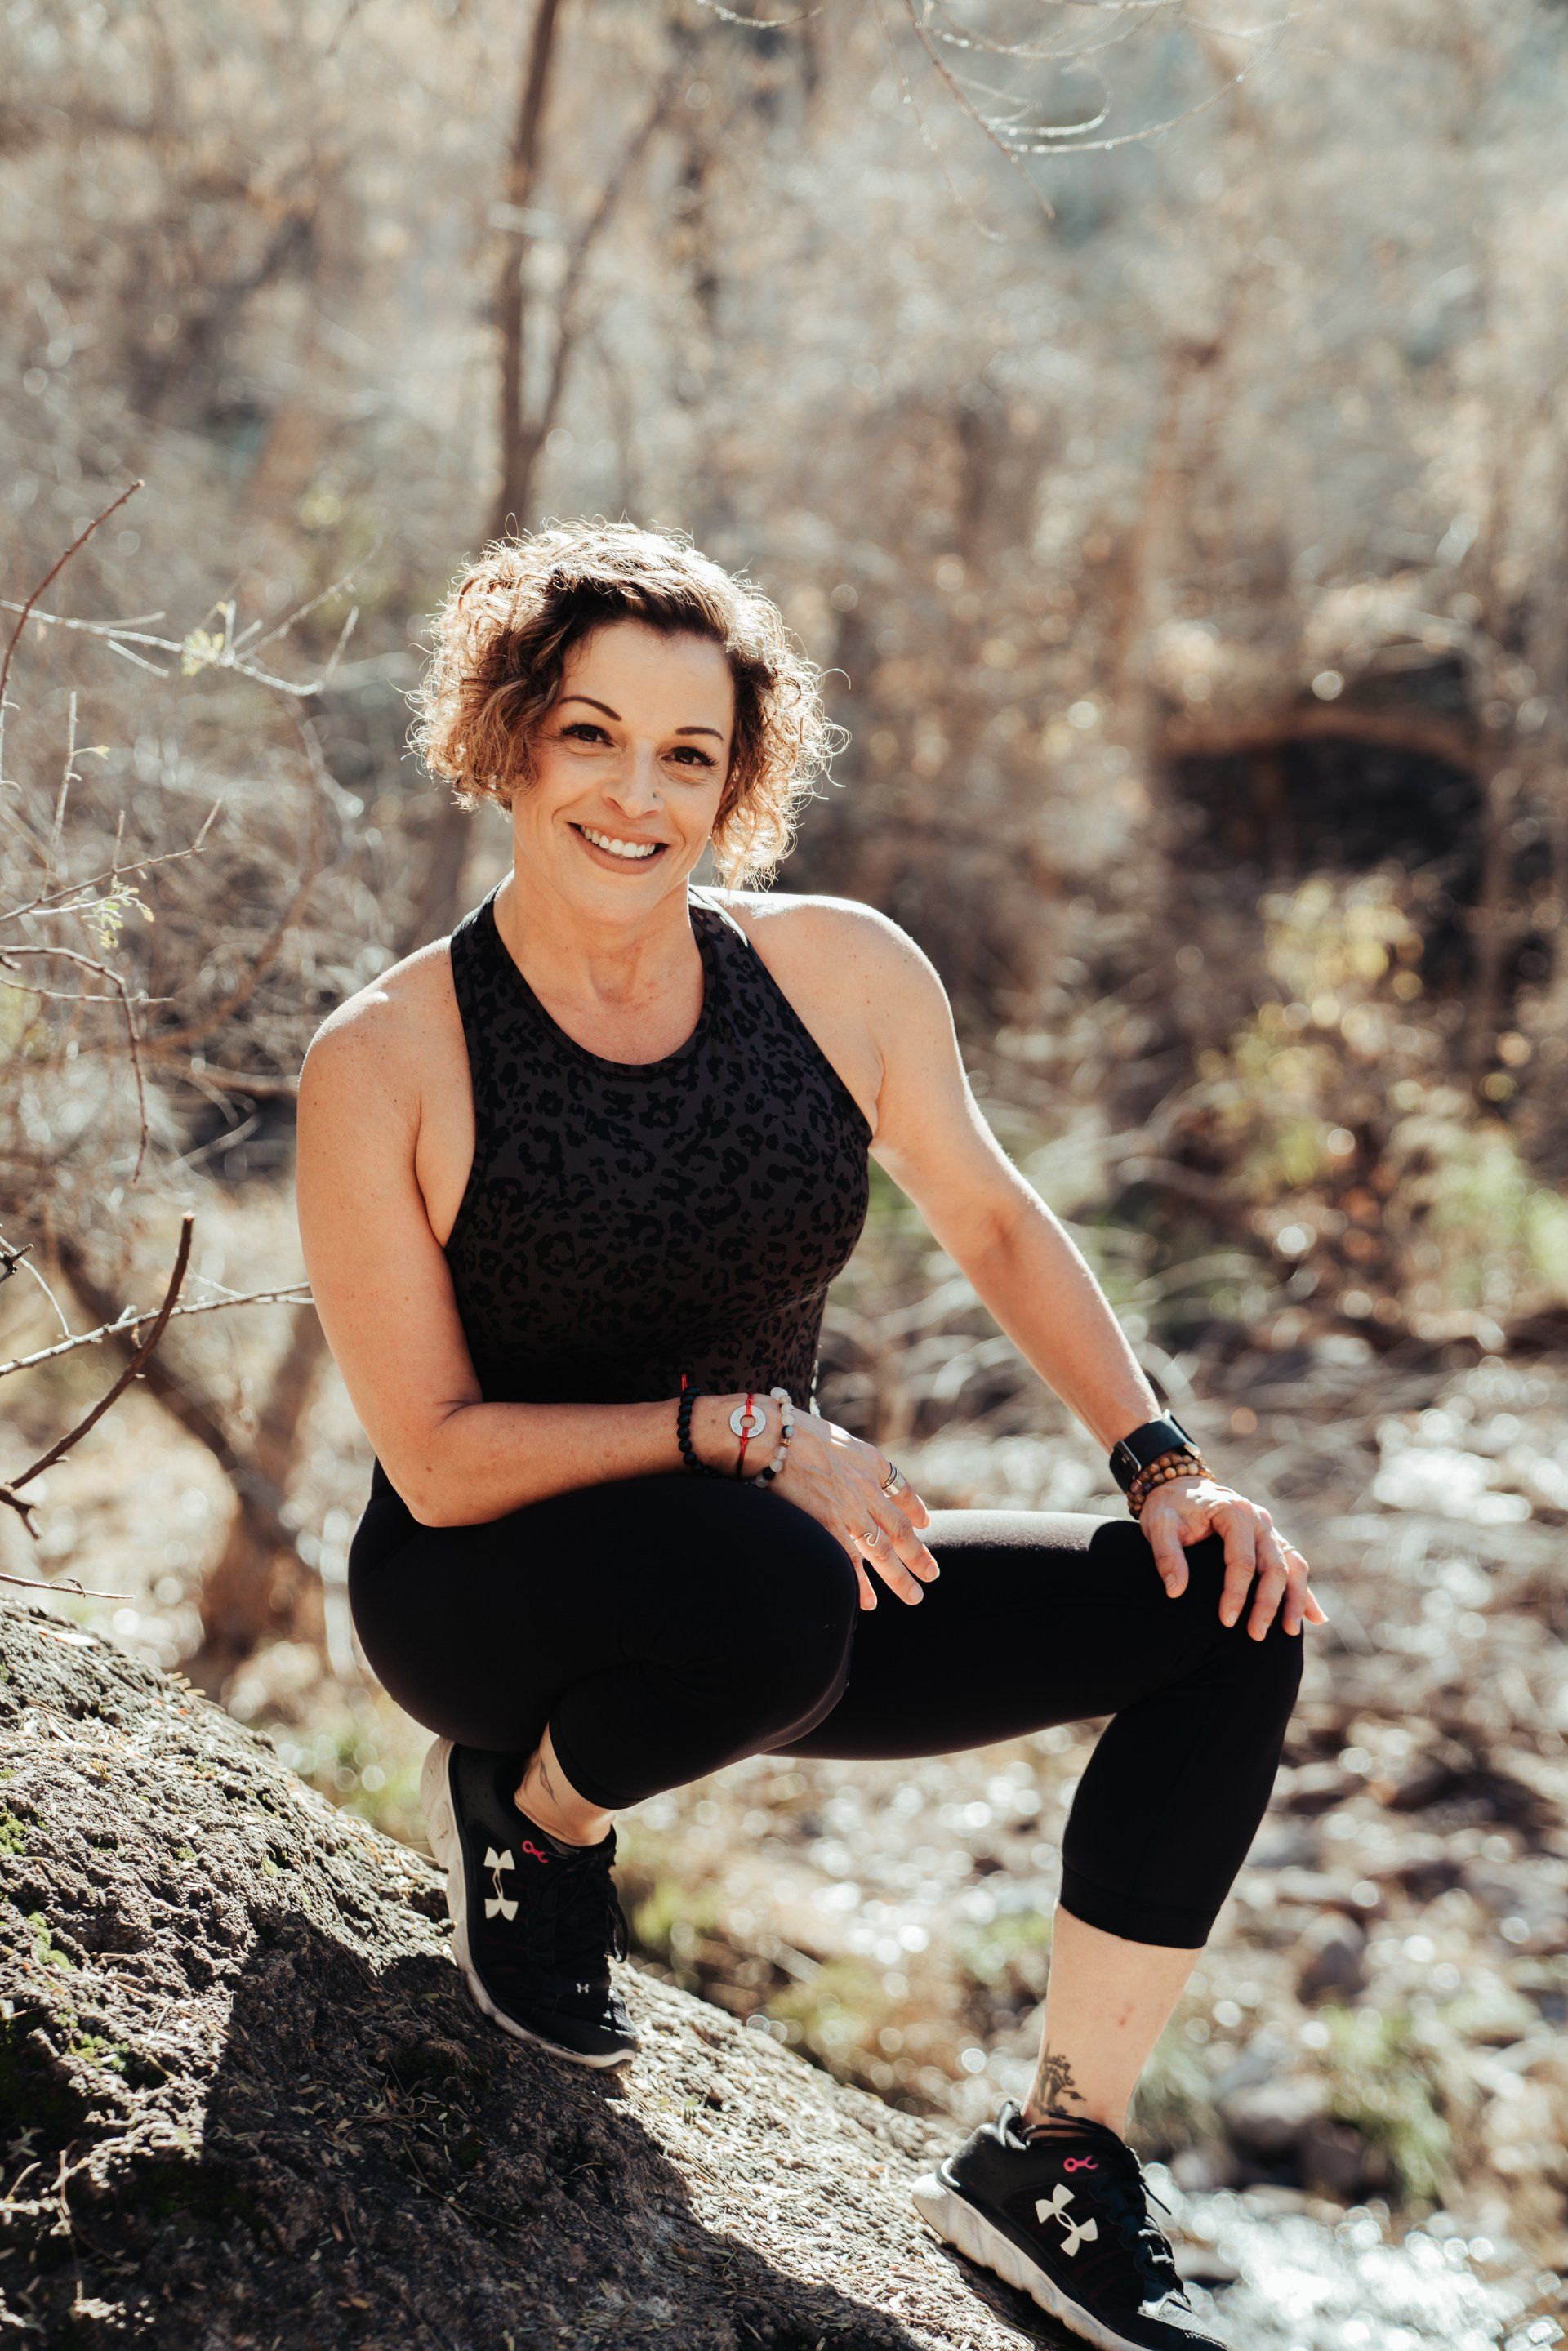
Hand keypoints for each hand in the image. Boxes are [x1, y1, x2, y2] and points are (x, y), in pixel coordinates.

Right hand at [695, 1393, 938, 1609]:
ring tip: (913, 1596)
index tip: (923, 1523)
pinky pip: (850, 1561)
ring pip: (883, 1551)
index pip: (899, 1487)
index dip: (913, 1507)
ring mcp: (850, 1509)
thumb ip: (843, 1455)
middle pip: (900, 1528)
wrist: (772, 1435)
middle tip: (931, 1575)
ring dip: (899, 1577)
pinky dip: (859, 1584)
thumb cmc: (790, 1429)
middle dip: (918, 1554)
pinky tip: (866, 1601)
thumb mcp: (831, 1435)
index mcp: (869, 1461)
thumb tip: (837, 1464)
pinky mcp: (828, 1524)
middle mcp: (867, 1487)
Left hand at [1139, 1476, 1327, 1638]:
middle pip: (1273, 1566)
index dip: (1236, 1593)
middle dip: (1267, 1603)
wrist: (1179, 1488)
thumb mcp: (1159, 1525)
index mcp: (1234, 1512)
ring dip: (1295, 1600)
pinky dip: (1305, 1592)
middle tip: (1256, 1635)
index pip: (1241, 1560)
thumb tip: (1175, 1591)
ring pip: (1293, 1566)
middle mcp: (1259, 1519)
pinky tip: (1315, 1618)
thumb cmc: (1169, 1508)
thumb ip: (1166, 1555)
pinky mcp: (1272, 1540)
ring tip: (1290, 1633)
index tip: (1226, 1621)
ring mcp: (1269, 1529)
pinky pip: (1295, 1566)